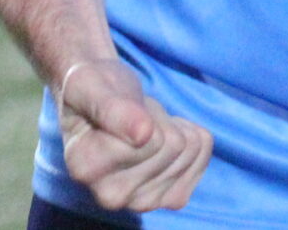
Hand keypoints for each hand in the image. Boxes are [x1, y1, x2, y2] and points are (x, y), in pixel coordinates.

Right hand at [56, 56, 213, 214]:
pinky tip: (163, 137)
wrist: (99, 96)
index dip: (137, 112)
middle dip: (156, 119)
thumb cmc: (91, 88)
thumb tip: (143, 133)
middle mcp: (111, 195)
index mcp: (85, 168)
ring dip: (170, 126)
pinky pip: (202, 155)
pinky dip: (190, 135)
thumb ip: (112, 109)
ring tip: (142, 127)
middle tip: (131, 117)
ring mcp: (143, 202)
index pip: (145, 138)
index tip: (114, 108)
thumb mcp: (90, 85)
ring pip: (188, 149)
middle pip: (170, 145)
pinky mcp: (169, 199)